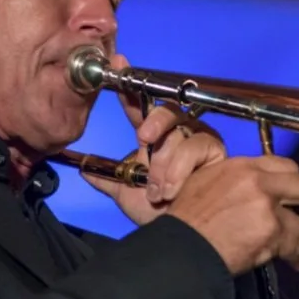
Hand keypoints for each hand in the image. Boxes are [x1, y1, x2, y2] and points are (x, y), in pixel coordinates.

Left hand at [81, 54, 226, 225]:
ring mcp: (199, 140)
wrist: (183, 236)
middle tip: (143, 138)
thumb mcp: (126, 194)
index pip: (138, 106)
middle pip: (168, 109)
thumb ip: (107, 178)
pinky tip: (172, 190)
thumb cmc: (159, 213)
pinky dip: (180, 169)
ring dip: (164, 163)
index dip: (127, 84)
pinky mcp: (216, 151)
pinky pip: (197, 146)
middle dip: (156, 121)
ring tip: (157, 190)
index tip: (117, 62)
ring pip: (180, 131)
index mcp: (154, 138)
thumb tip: (82, 169)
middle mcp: (178, 133)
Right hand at [166, 153, 298, 275]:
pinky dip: (297, 254)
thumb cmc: (185, 222)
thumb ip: (235, 184)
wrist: (180, 248)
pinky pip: (293, 243)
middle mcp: (257, 180)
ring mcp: (266, 205)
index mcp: (241, 166)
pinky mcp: (271, 231)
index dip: (297, 179)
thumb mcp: (204, 186)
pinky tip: (297, 262)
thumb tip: (258, 197)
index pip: (281, 165)